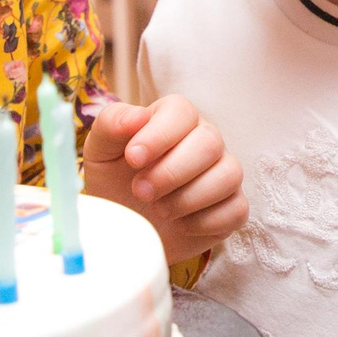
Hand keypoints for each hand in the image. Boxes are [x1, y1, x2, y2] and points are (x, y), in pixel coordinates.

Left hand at [82, 96, 245, 263]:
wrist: (123, 224)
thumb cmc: (113, 180)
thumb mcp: (100, 150)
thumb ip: (112, 124)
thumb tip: (138, 116)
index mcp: (174, 119)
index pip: (182, 111)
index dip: (159, 135)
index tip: (132, 159)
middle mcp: (205, 141)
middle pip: (209, 142)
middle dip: (171, 171)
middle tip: (140, 191)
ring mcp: (223, 174)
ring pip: (229, 175)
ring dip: (189, 197)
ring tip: (158, 210)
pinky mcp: (232, 208)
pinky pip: (236, 210)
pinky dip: (205, 221)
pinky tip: (179, 225)